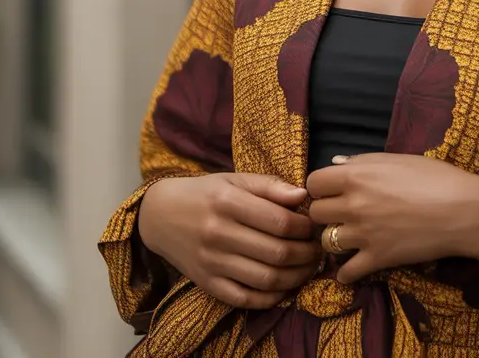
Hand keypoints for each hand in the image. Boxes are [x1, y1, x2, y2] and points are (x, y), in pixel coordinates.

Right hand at [138, 173, 323, 308]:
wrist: (160, 216)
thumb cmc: (205, 193)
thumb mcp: (234, 179)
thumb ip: (269, 186)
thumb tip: (303, 195)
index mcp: (228, 203)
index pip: (279, 221)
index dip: (305, 226)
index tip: (314, 224)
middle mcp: (218, 234)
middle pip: (276, 252)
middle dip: (306, 253)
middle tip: (318, 249)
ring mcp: (212, 263)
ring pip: (266, 279)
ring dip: (296, 277)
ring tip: (308, 267)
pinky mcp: (207, 284)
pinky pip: (245, 299)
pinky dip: (271, 297)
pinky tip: (285, 285)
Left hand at [306, 154, 478, 284]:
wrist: (464, 210)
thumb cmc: (435, 177)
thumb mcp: (398, 159)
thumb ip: (363, 162)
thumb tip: (337, 164)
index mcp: (357, 175)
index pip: (313, 183)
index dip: (322, 186)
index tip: (333, 189)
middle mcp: (354, 205)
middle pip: (315, 213)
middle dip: (326, 211)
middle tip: (342, 212)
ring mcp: (363, 235)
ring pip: (326, 242)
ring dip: (335, 238)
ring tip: (350, 236)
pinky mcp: (377, 259)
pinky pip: (345, 272)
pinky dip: (346, 271)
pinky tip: (355, 264)